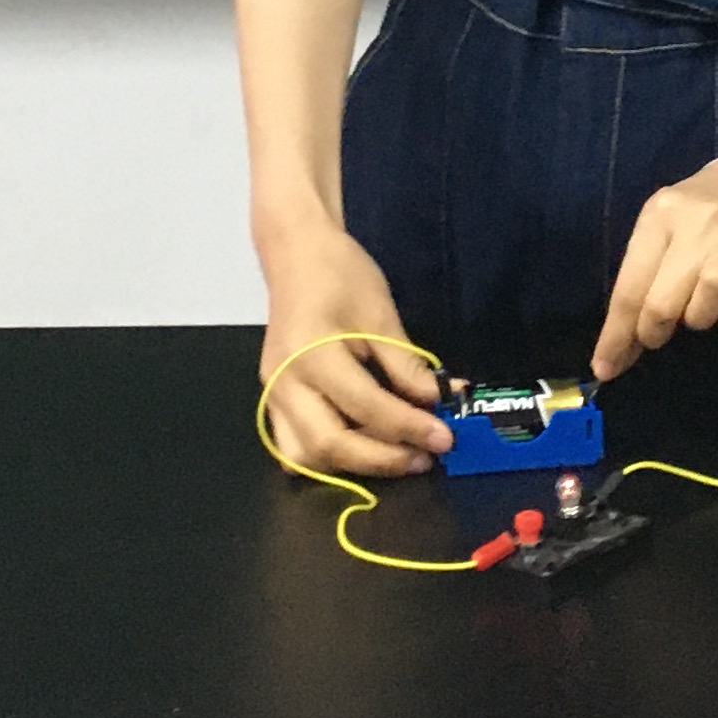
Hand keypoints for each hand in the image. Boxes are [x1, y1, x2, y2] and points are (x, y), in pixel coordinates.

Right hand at [258, 225, 450, 476]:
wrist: (296, 251)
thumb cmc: (340, 274)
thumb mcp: (380, 314)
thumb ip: (405, 365)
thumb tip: (439, 402)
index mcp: (311, 355)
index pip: (366, 407)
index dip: (408, 427)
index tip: (445, 437)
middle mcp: (284, 384)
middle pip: (329, 446)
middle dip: (381, 460)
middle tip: (424, 458)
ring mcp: (272, 395)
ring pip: (305, 457)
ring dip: (352, 466)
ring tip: (396, 457)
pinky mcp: (273, 399)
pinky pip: (294, 446)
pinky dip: (327, 458)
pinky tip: (362, 449)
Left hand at [592, 159, 717, 381]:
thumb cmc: (699, 209)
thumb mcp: (663, 225)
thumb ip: (643, 274)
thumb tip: (621, 344)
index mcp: (661, 216)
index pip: (630, 287)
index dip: (617, 335)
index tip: (606, 369)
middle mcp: (699, 224)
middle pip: (664, 300)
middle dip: (653, 332)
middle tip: (657, 336)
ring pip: (708, 297)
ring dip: (697, 320)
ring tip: (697, 315)